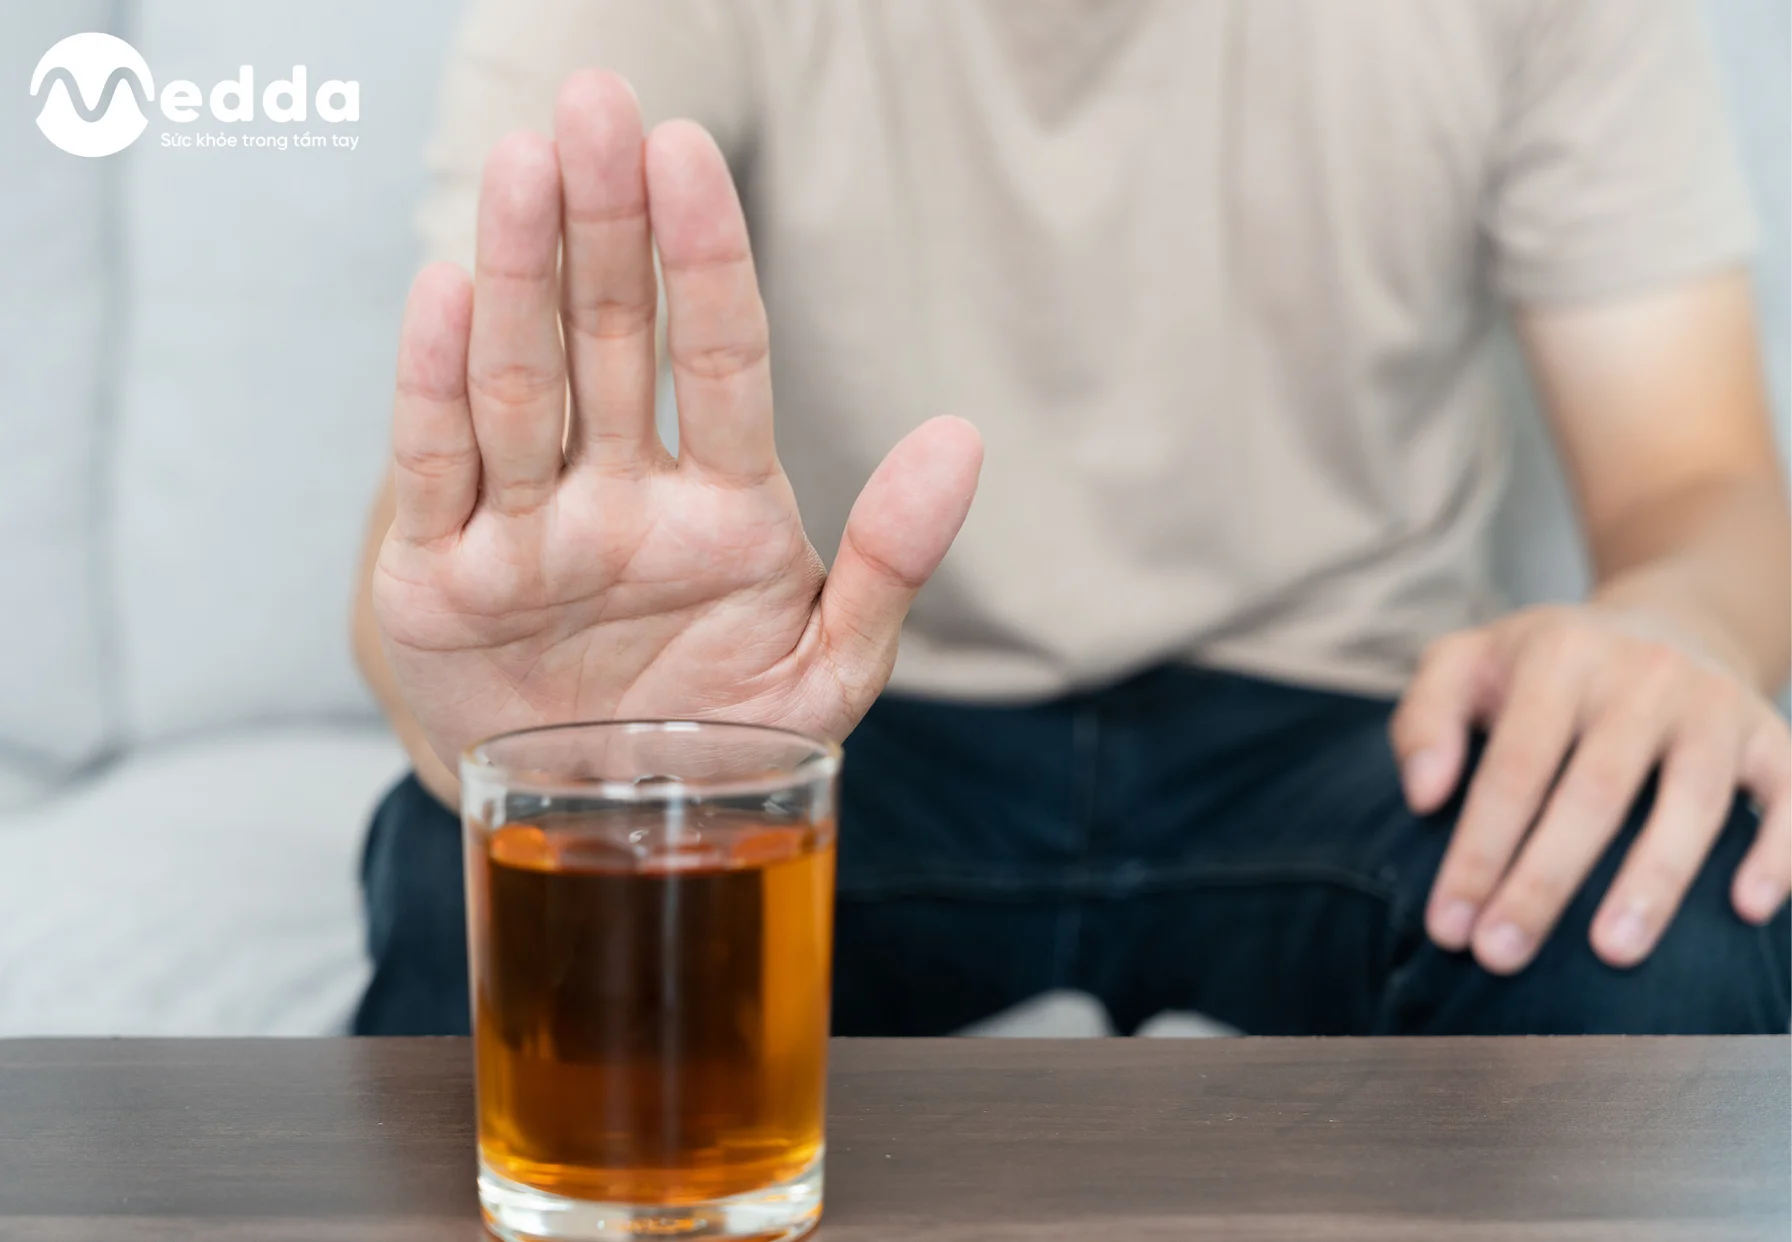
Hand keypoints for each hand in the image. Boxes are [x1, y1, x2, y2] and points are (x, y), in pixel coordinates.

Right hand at [372, 71, 981, 770]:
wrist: (602, 833)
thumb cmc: (718, 740)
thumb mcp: (826, 671)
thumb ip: (890, 564)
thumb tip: (961, 442)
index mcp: (719, 504)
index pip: (720, 358)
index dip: (708, 260)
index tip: (692, 157)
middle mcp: (617, 494)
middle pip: (609, 340)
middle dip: (605, 228)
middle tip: (599, 106)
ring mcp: (527, 528)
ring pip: (522, 383)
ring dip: (521, 276)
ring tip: (525, 166)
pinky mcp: (441, 577)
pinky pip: (439, 470)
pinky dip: (435, 388)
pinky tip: (445, 291)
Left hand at [1391, 604, 1788, 973]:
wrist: (1661, 622)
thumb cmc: (1540, 668)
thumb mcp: (1463, 664)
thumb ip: (1423, 720)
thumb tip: (1423, 795)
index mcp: (1559, 656)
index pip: (1513, 767)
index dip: (1478, 850)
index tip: (1448, 925)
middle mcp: (1643, 675)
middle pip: (1593, 791)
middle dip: (1544, 881)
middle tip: (1501, 954)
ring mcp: (1714, 704)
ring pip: (1691, 801)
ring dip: (1652, 882)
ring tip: (1610, 951)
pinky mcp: (1770, 734)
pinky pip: (1789, 794)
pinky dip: (1778, 851)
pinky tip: (1747, 909)